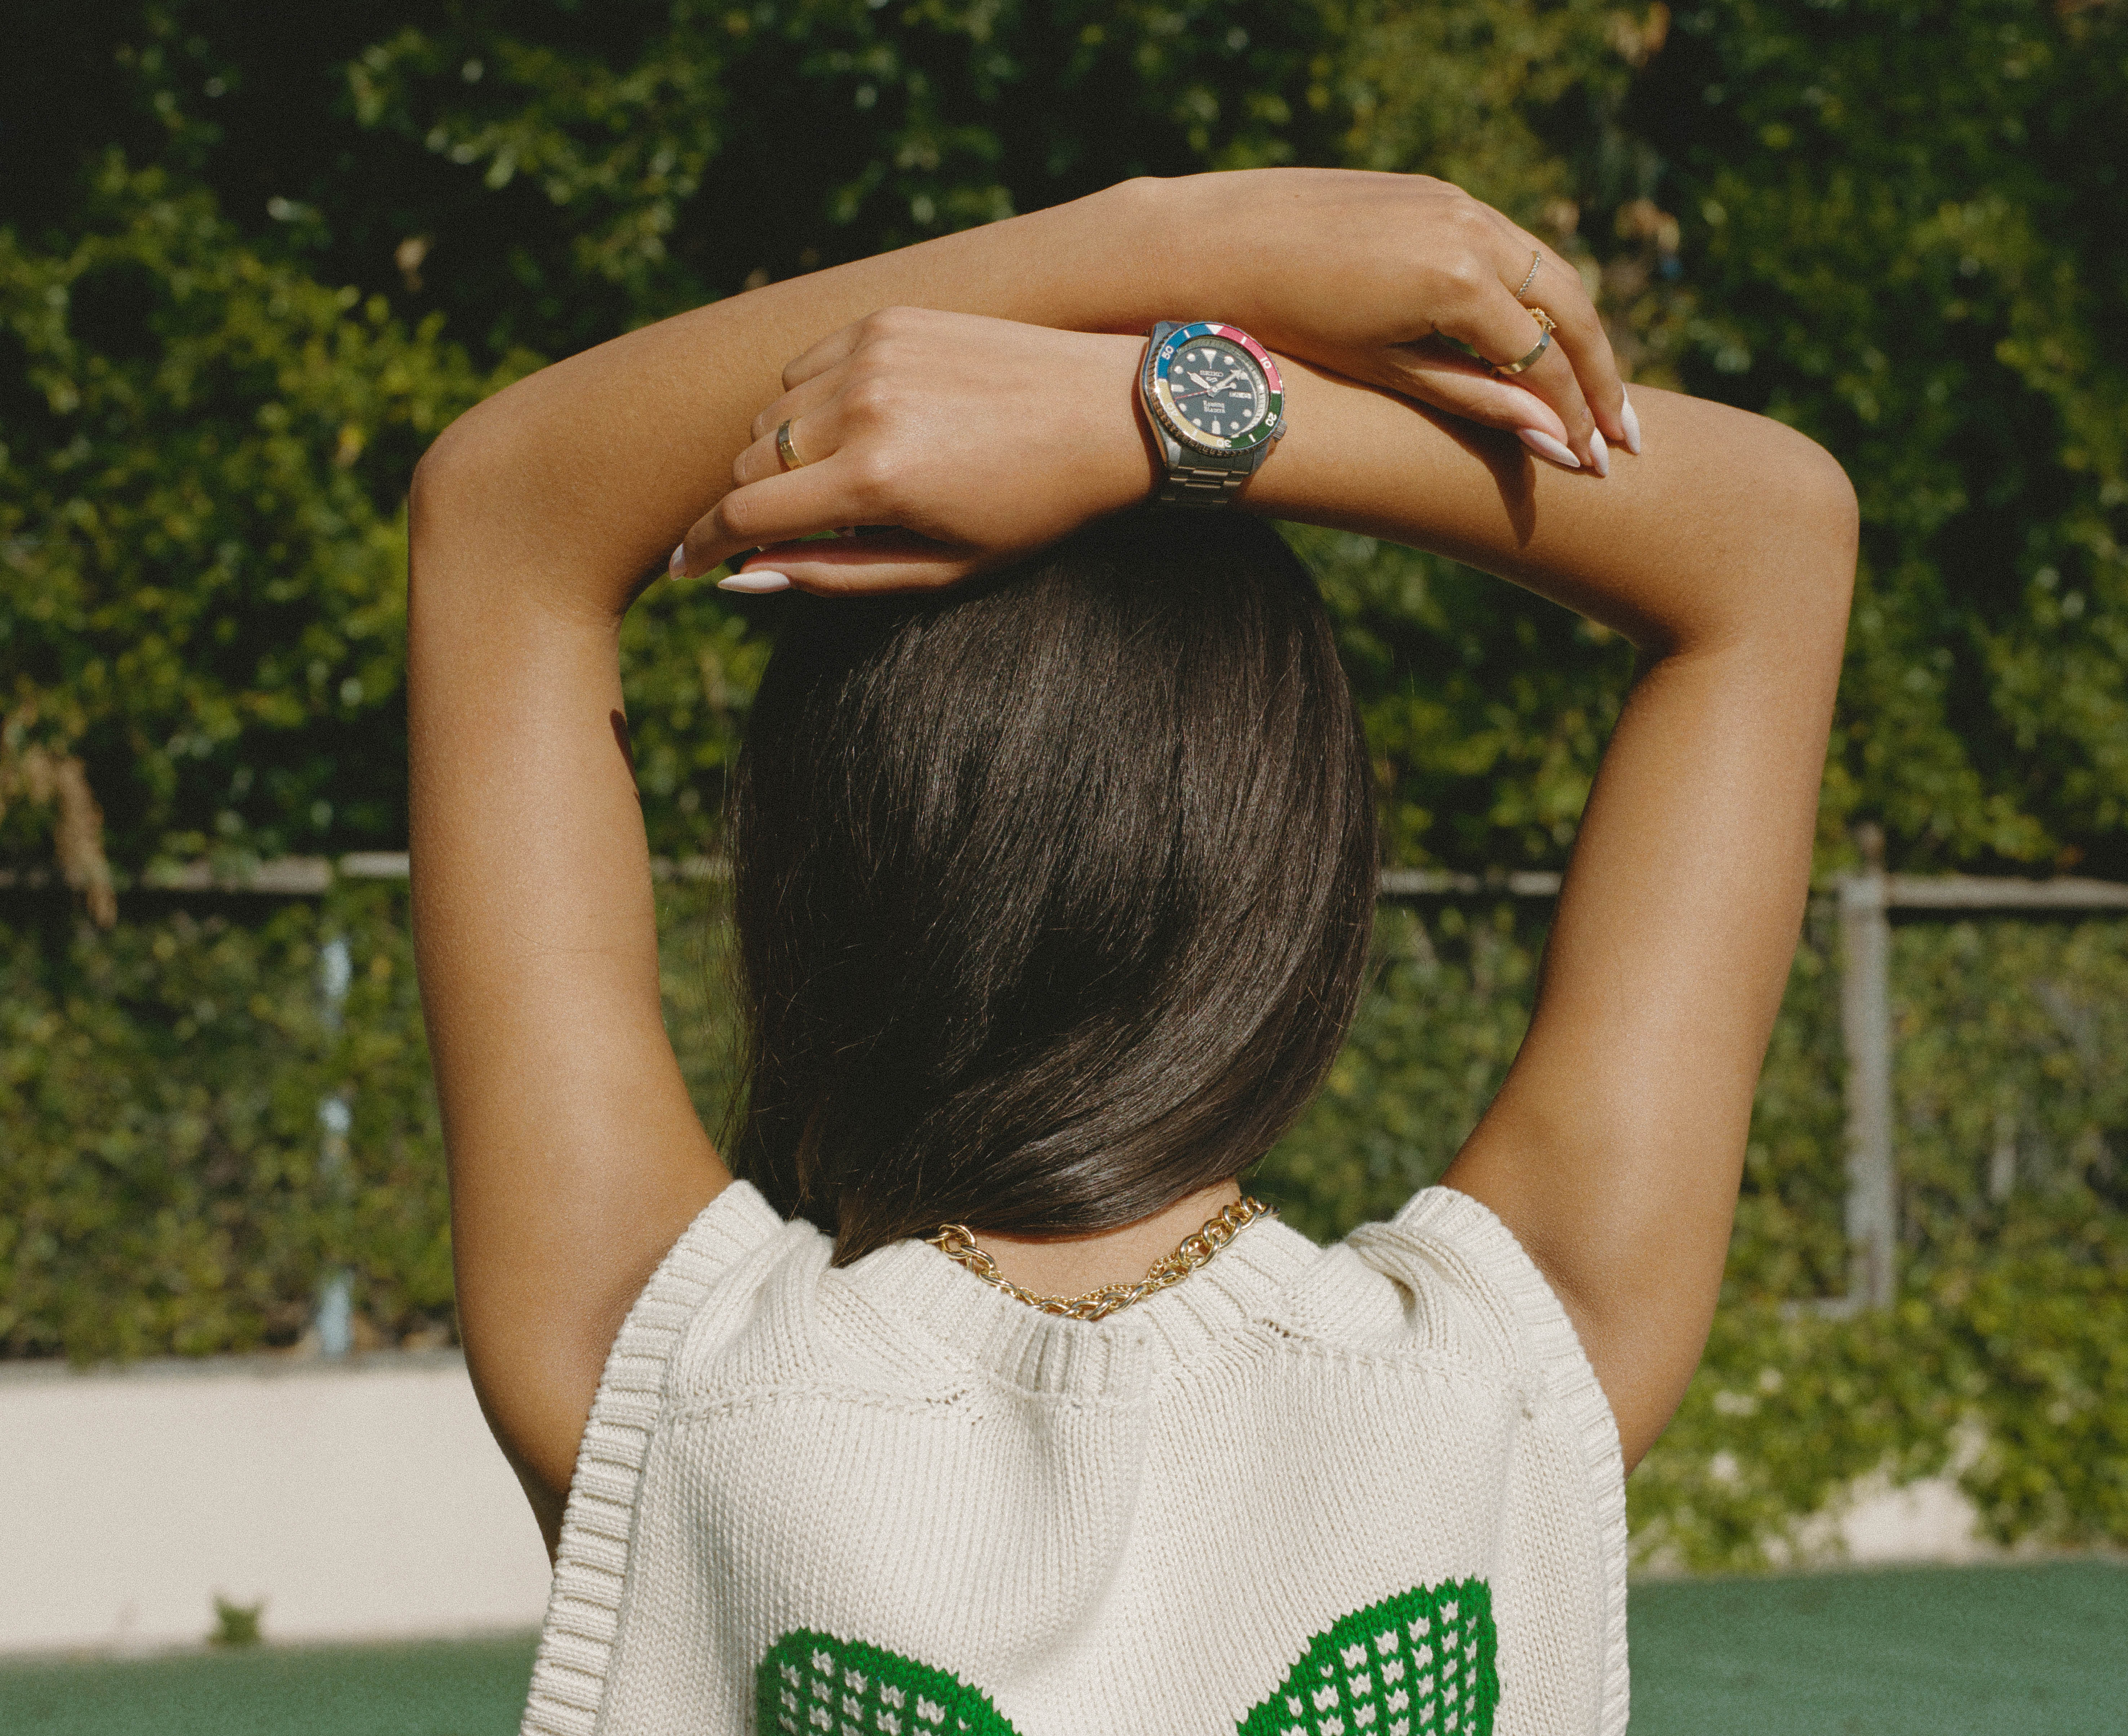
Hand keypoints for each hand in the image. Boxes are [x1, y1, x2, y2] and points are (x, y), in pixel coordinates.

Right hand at [672, 308, 1154, 591]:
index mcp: (875, 480)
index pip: (744, 515)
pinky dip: (811, 403)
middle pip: (749, 465)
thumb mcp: (944, 568)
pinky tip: (865, 424)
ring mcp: (870, 352)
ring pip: (770, 416)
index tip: (684, 567)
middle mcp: (861, 406)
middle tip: (805, 528)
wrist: (1109, 414)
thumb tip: (742, 581)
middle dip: (756, 505)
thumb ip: (836, 576)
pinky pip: (803, 369)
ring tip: (850, 477)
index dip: (701, 547)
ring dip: (786, 455)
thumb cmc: (1033, 509)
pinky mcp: (885, 319)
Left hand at [1152, 169, 1634, 471]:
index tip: (1595, 462)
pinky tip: (1542, 335)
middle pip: (1569, 306)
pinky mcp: (1437, 193)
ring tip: (1599, 392)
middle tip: (1625, 436)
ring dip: (1578, 332)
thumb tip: (1554, 442)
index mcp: (1457, 280)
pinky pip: (1508, 244)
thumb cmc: (1288, 323)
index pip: (1544, 358)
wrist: (1215, 243)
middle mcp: (1470, 229)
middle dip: (1602, 375)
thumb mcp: (1386, 371)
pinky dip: (1535, 293)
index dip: (1576, 415)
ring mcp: (1456, 202)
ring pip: (1547, 270)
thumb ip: (1473, 398)